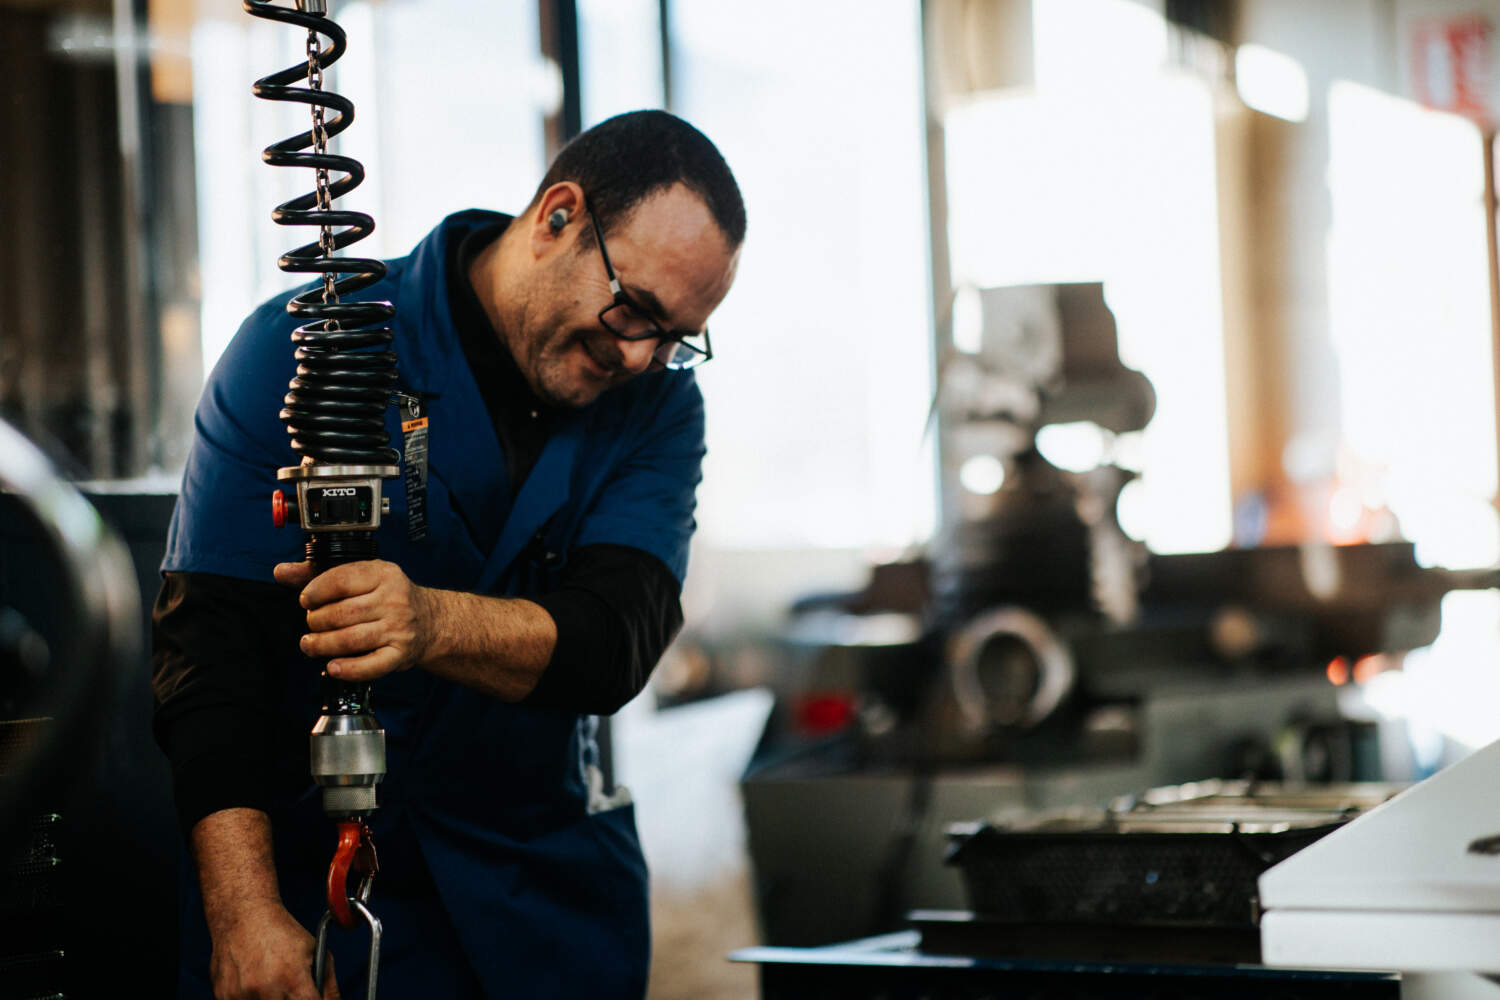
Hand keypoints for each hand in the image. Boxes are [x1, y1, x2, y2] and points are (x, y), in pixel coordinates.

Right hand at [206, 897, 338, 999]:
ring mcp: (241, 996)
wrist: (243, 915)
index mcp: (292, 979)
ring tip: (270, 981)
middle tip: (290, 989)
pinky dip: (250, 998)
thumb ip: (328, 983)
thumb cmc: (280, 932)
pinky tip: (253, 983)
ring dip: (270, 999)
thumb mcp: (314, 950)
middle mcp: (266, 990)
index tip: (311, 998)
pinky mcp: (224, 996)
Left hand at [274, 559, 435, 680]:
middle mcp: (395, 600)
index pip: (342, 580)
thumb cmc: (388, 597)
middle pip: (342, 613)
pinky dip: (348, 669)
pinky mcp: (400, 654)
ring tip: (310, 645)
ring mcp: (399, 629)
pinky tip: (332, 667)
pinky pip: (371, 666)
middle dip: (316, 621)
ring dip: (323, 645)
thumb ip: (318, 573)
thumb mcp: (361, 575)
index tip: (306, 600)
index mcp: (384, 575)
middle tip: (312, 624)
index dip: (316, 592)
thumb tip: (282, 572)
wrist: (430, 621)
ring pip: (351, 640)